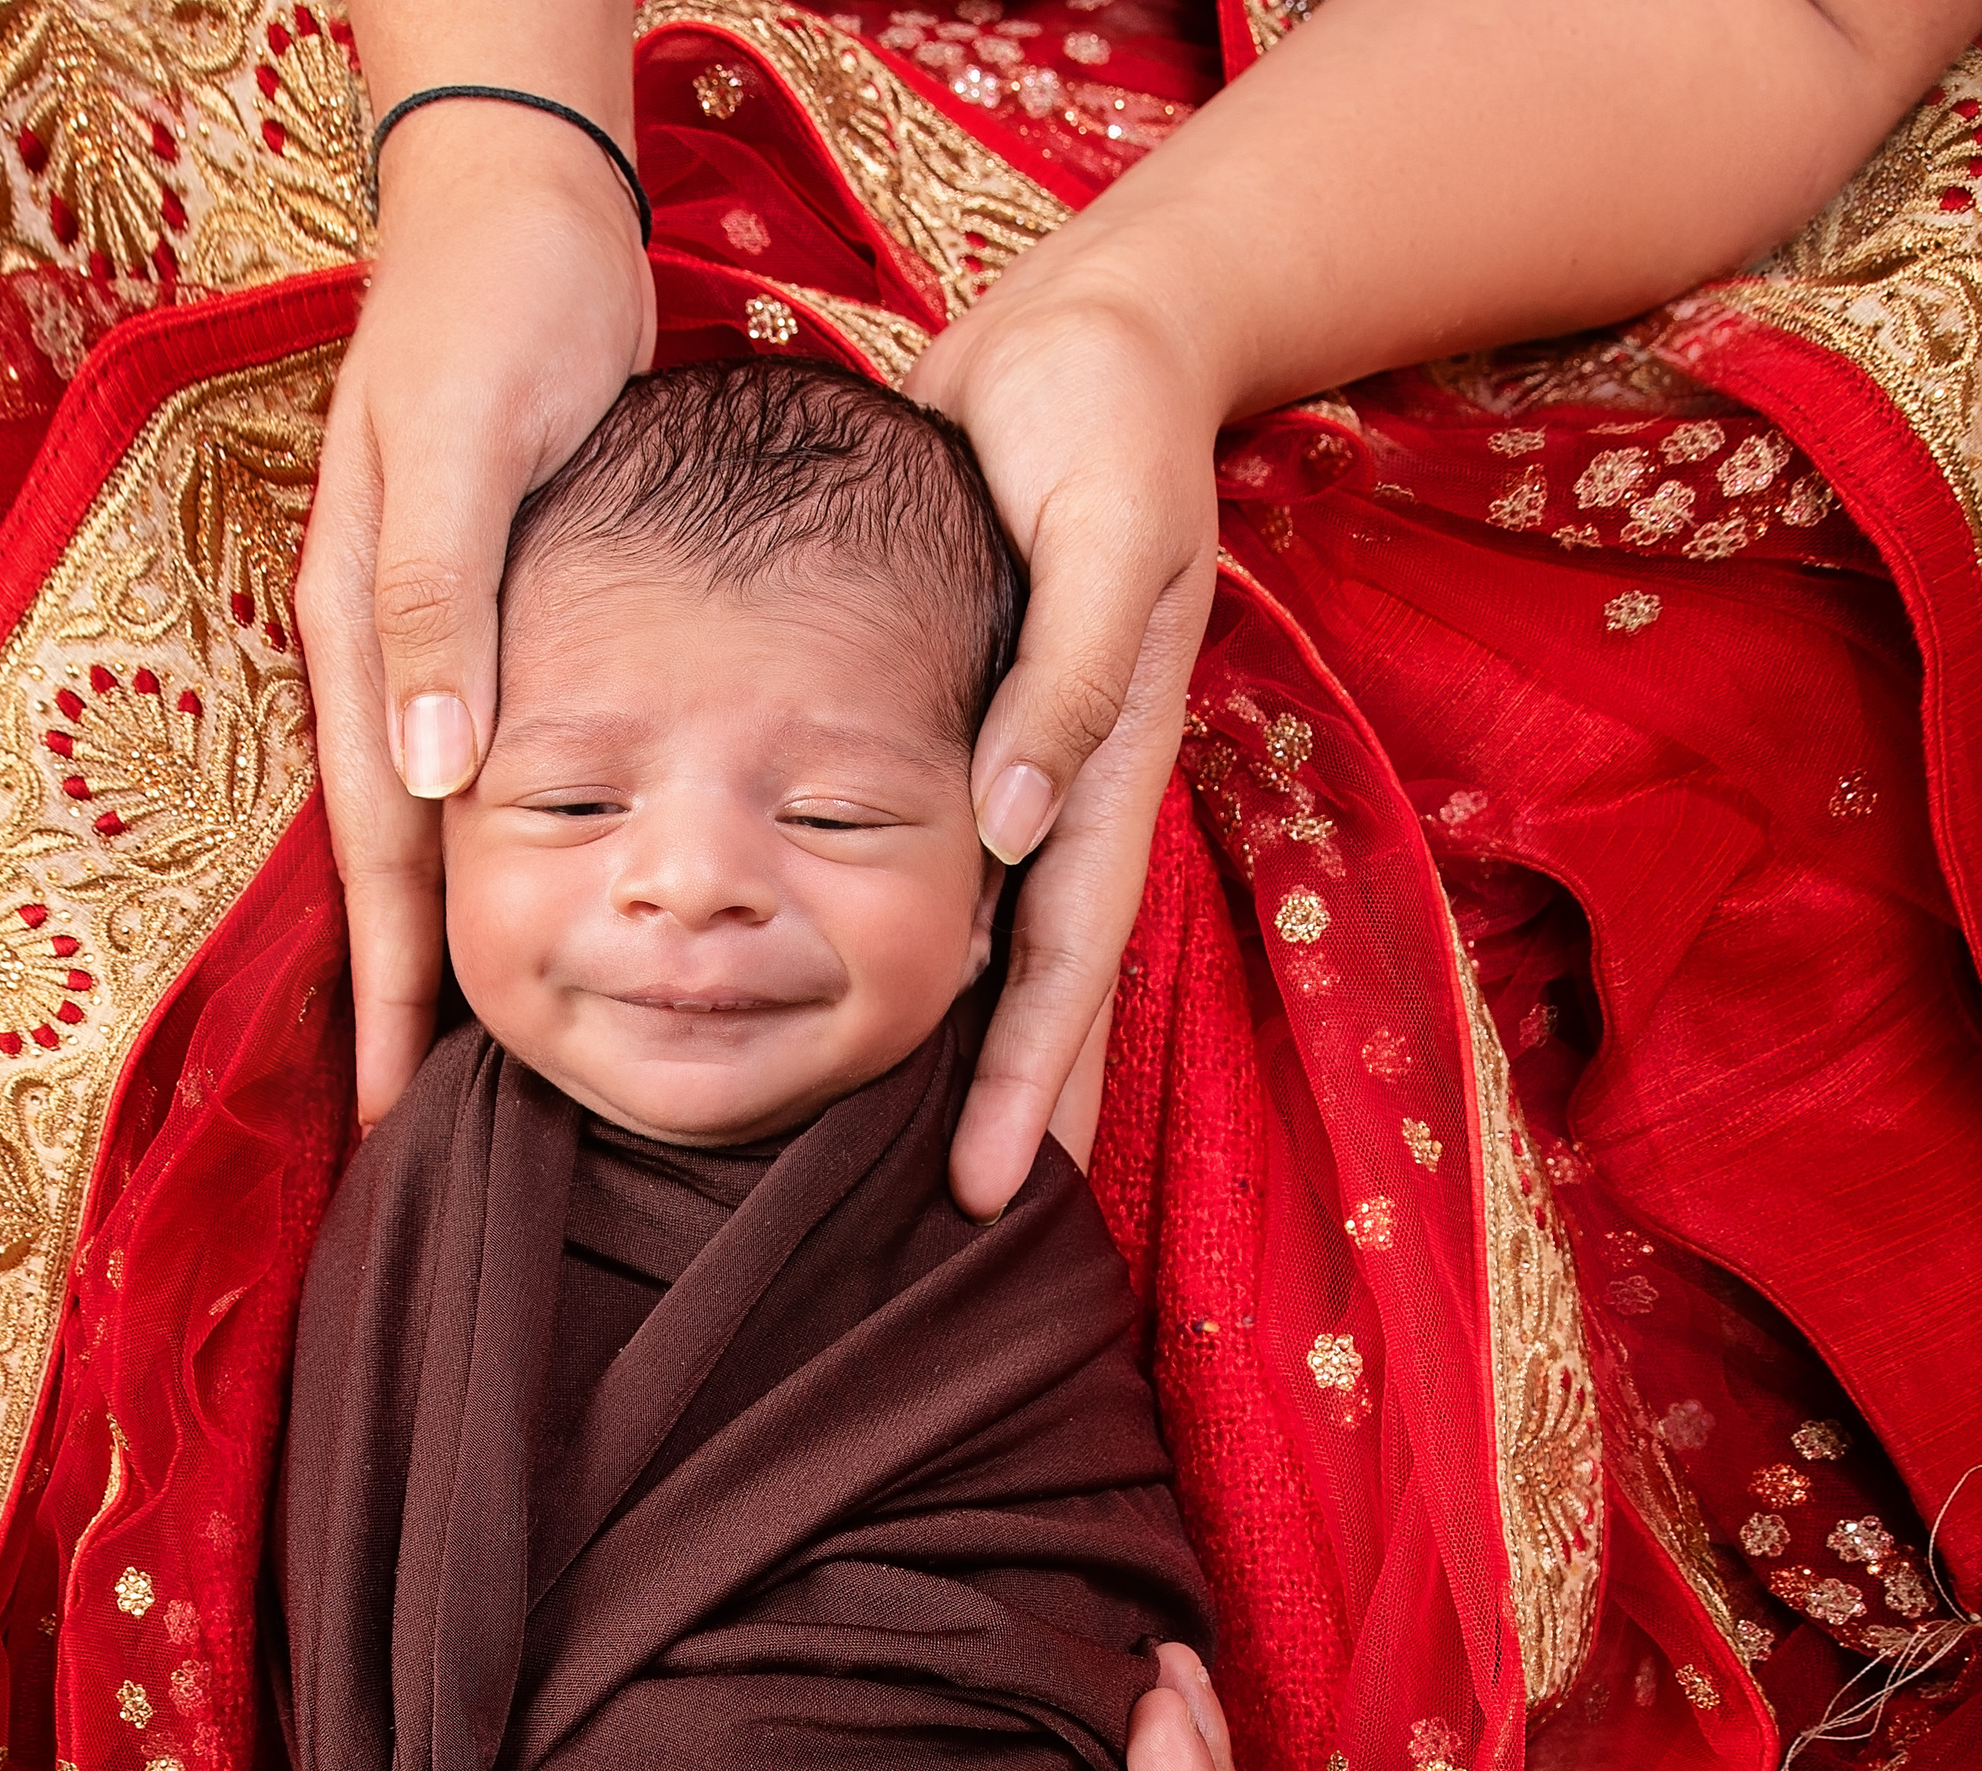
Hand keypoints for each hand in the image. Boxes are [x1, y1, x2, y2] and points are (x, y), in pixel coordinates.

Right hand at [295, 103, 653, 1129]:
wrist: (521, 205)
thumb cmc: (502, 311)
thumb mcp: (468, 443)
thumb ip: (444, 601)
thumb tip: (433, 774)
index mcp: (371, 629)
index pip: (382, 850)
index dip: (394, 986)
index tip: (395, 1108)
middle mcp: (388, 653)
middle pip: (395, 866)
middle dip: (403, 1004)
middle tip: (413, 1131)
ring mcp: (428, 639)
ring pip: (429, 831)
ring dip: (441, 947)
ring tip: (461, 1060)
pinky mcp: (477, 617)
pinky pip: (477, 774)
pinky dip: (487, 859)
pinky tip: (517, 908)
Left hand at [906, 233, 1222, 1217]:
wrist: (1096, 337)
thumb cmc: (1099, 419)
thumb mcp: (1100, 527)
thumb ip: (1067, 674)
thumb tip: (1014, 822)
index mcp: (1104, 759)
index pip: (1065, 954)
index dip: (1032, 1076)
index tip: (988, 1186)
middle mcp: (1069, 784)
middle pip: (1039, 978)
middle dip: (1012, 1104)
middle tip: (959, 1221)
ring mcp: (1032, 764)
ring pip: (1002, 939)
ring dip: (973, 1048)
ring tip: (920, 1154)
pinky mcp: (986, 727)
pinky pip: (953, 864)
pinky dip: (929, 944)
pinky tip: (877, 995)